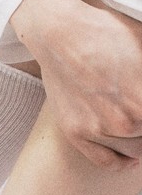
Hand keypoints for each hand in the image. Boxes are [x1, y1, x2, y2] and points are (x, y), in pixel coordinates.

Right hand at [11, 0, 141, 169]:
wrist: (60, 34)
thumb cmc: (106, 33)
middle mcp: (124, 120)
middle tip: (139, 111)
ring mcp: (98, 130)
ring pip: (135, 151)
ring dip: (139, 142)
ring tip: (138, 128)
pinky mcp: (76, 134)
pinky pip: (106, 161)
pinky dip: (122, 162)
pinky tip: (131, 157)